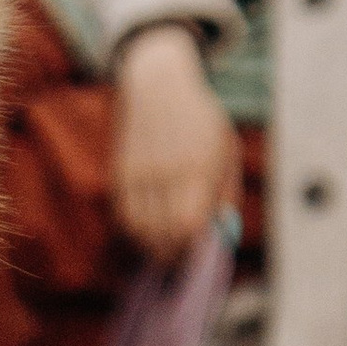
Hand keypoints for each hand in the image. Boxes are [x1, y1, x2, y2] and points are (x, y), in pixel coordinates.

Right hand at [112, 23, 239, 263]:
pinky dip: (133, 231)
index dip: (191, 247)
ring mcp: (139, 172)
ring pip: (137, 229)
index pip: (187, 224)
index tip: (197, 254)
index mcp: (198, 165)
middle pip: (160, 232)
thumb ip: (225, 193)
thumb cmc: (200, 120)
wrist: (158, 85)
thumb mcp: (226, 149)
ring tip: (162, 249)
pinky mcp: (120, 172)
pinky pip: (122, 215)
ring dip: (150, 246)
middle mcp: (165, 170)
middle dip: (170, 254)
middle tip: (179, 260)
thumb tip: (220, 233)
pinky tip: (145, 232)